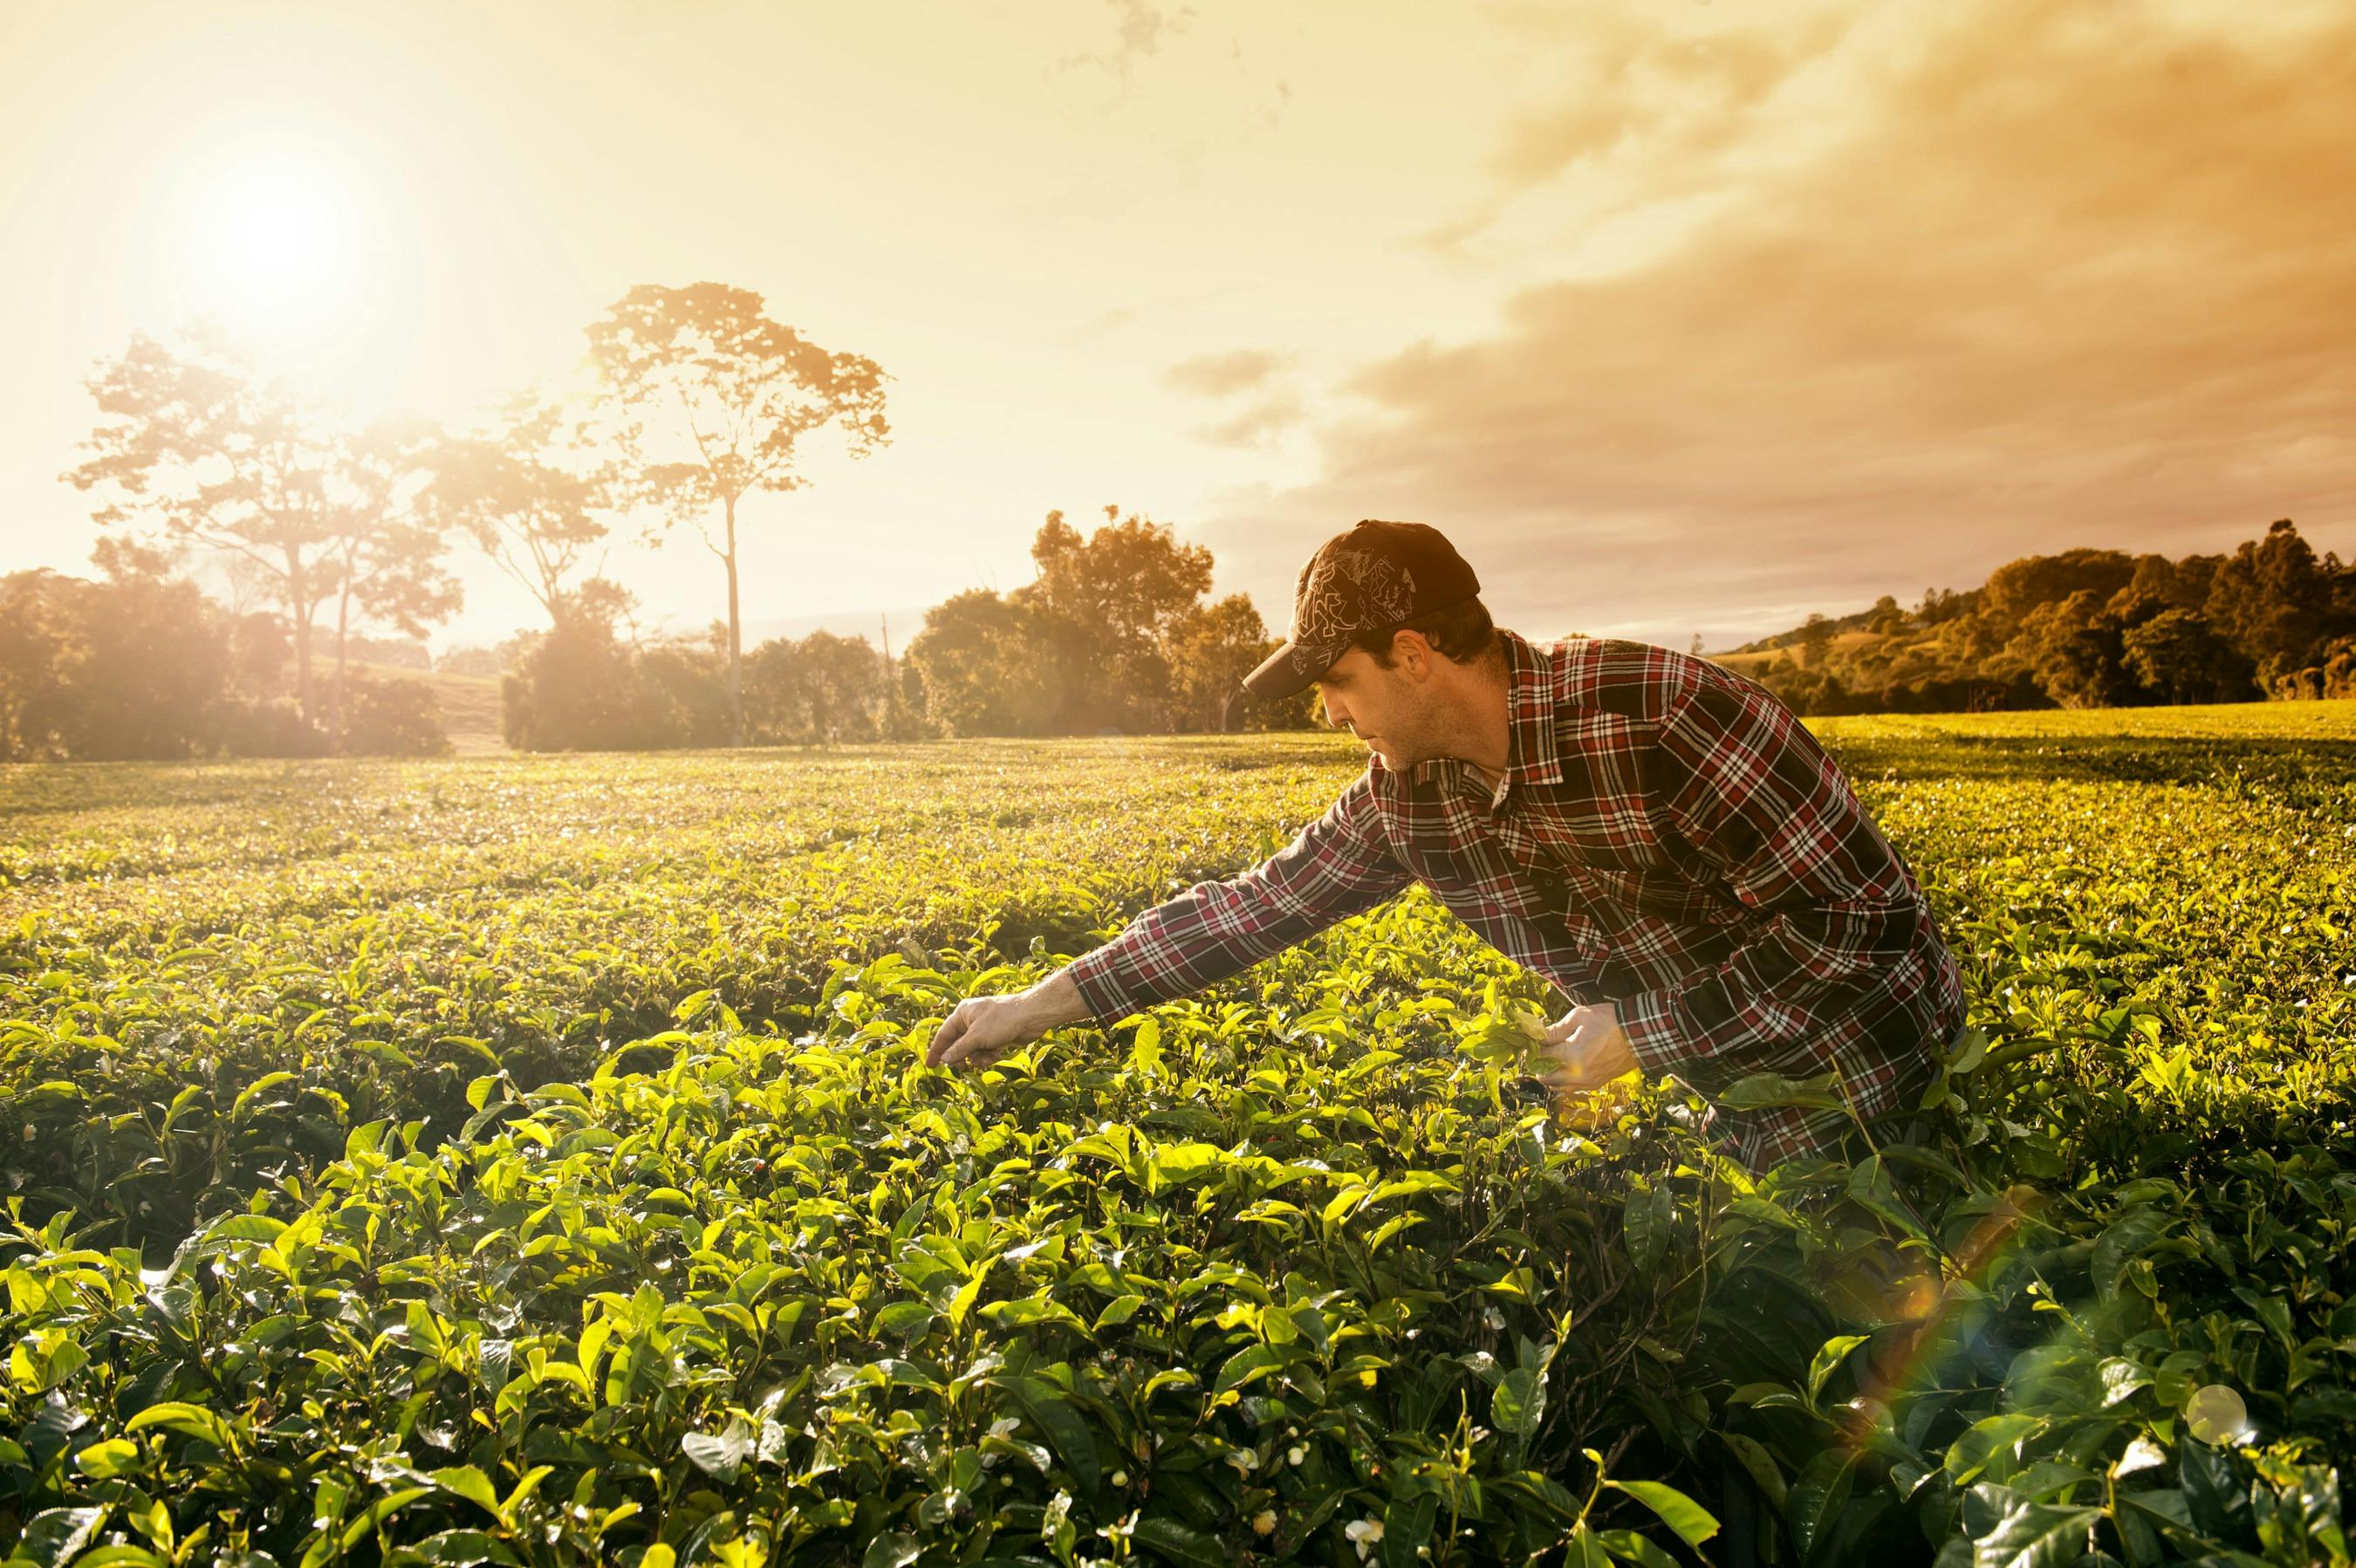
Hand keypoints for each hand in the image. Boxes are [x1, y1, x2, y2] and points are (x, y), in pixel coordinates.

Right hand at [925, 968, 1088, 1070]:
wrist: (1031, 1017)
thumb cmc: (1002, 1021)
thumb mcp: (977, 1037)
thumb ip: (959, 1049)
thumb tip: (944, 1059)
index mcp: (963, 1013)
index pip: (944, 1034)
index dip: (936, 1050)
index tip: (930, 1066)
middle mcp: (971, 1020)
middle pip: (958, 1044)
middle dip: (962, 1056)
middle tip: (963, 1067)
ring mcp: (984, 1028)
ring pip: (972, 1050)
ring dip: (978, 1058)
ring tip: (988, 1058)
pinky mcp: (995, 1036)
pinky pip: (984, 1051)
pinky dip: (988, 1055)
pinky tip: (997, 1054)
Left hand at [1534, 1002, 1638, 1106]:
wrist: (1639, 1033)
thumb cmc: (1609, 1021)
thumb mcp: (1580, 1017)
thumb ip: (1556, 1029)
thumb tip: (1538, 1035)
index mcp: (1571, 1054)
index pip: (1541, 1056)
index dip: (1533, 1048)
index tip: (1531, 1041)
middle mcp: (1577, 1073)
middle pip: (1545, 1077)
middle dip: (1538, 1065)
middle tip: (1536, 1053)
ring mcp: (1588, 1081)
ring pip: (1558, 1087)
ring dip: (1549, 1076)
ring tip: (1548, 1062)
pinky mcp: (1597, 1083)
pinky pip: (1572, 1089)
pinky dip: (1563, 1082)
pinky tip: (1562, 1070)